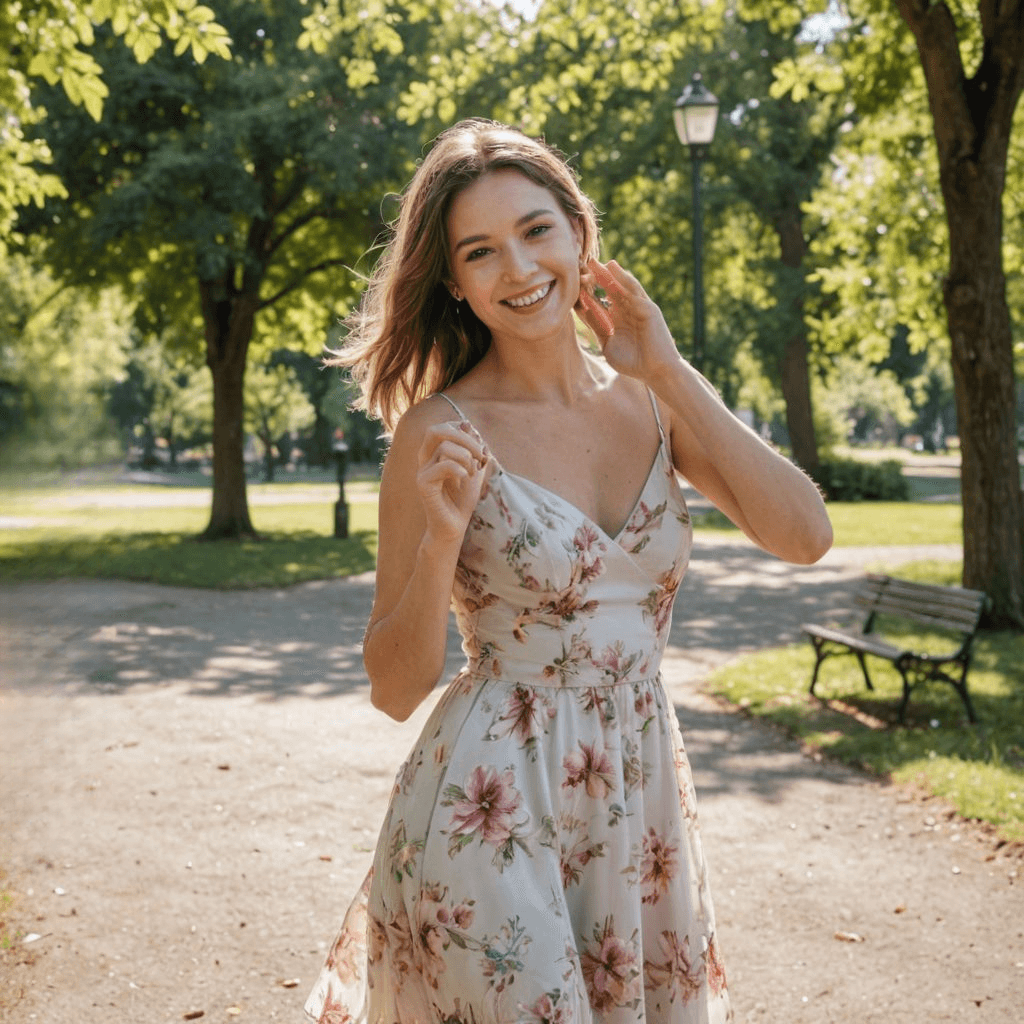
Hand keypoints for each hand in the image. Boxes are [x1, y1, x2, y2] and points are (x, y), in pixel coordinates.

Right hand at [416, 421, 489, 546]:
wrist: (454, 527)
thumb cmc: (462, 500)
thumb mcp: (474, 469)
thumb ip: (472, 448)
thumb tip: (466, 423)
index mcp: (434, 453)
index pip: (443, 427)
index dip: (463, 431)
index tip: (480, 448)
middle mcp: (424, 459)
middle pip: (436, 430)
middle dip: (464, 438)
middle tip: (480, 454)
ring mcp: (422, 471)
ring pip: (444, 447)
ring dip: (466, 457)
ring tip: (473, 472)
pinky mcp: (423, 484)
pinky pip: (443, 466)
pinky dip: (460, 469)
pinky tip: (466, 478)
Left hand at [574, 259, 680, 381]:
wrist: (656, 371)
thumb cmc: (633, 363)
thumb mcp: (608, 343)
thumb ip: (597, 326)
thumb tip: (582, 310)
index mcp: (616, 321)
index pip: (597, 303)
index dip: (585, 294)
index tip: (570, 285)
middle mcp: (626, 311)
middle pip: (607, 291)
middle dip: (594, 279)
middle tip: (579, 267)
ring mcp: (637, 308)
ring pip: (619, 286)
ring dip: (606, 274)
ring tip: (593, 263)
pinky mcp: (648, 307)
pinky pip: (634, 289)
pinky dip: (623, 277)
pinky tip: (612, 268)